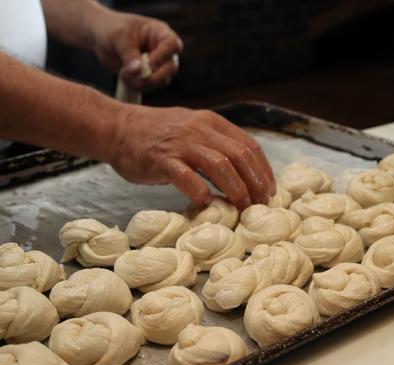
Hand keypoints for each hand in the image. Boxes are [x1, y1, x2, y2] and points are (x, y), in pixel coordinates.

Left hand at [91, 8, 181, 90]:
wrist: (101, 39)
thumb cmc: (112, 29)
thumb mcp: (119, 37)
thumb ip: (129, 54)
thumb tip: (138, 72)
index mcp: (160, 33)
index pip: (173, 45)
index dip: (163, 56)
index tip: (147, 62)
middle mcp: (163, 50)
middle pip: (171, 68)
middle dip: (154, 76)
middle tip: (136, 76)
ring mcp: (158, 65)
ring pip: (162, 81)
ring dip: (143, 83)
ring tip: (124, 74)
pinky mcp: (149, 77)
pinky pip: (150, 88)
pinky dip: (138, 87)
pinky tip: (125, 78)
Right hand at [110, 106, 275, 209]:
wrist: (118, 127)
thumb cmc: (157, 134)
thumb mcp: (191, 129)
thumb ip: (213, 145)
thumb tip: (238, 173)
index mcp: (210, 122)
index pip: (248, 145)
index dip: (264, 170)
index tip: (269, 191)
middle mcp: (199, 130)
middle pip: (239, 156)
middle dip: (256, 182)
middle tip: (260, 204)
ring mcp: (180, 144)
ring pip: (219, 165)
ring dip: (235, 189)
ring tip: (241, 207)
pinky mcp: (161, 160)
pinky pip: (186, 176)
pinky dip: (199, 191)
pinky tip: (205, 203)